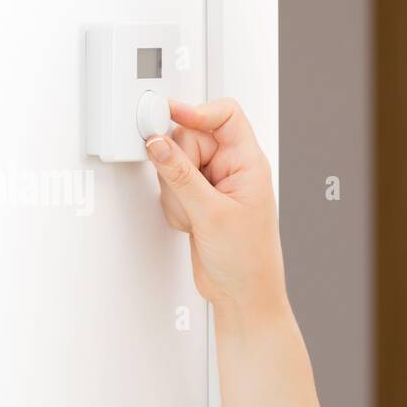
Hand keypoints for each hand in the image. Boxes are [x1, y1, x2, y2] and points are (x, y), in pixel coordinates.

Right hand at [146, 98, 285, 317]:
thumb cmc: (248, 260)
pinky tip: (190, 224)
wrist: (242, 295)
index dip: (195, 111)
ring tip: (194, 216)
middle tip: (188, 194)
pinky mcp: (198, 200)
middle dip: (179, 166)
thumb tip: (157, 143)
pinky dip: (174, 205)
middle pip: (190, 138)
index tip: (166, 116)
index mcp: (249, 163)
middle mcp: (232, 169)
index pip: (224, 115)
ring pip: (175, 164)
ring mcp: (213, 185)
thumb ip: (180, 175)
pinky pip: (172, 187)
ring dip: (176, 192)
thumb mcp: (211, 214)